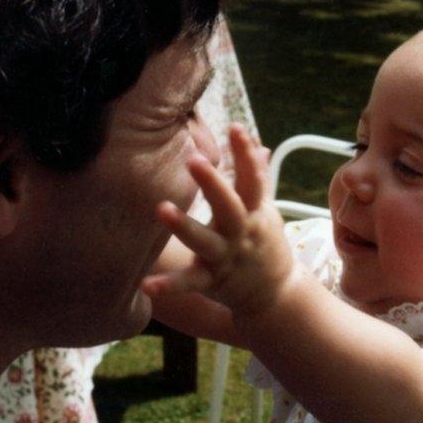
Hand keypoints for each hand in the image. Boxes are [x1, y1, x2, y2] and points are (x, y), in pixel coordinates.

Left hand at [142, 124, 293, 315]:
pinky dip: (169, 286)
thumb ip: (257, 178)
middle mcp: (241, 233)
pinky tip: (146, 285)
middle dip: (213, 184)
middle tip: (195, 159)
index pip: (253, 179)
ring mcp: (226, 258)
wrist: (276, 294)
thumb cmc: (265, 244)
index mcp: (254, 212)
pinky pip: (189, 284)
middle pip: (229, 206)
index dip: (246, 154)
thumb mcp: (265, 210)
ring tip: (161, 208)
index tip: (235, 128)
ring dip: (184, 226)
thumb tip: (258, 144)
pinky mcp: (211, 281)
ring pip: (205, 241)